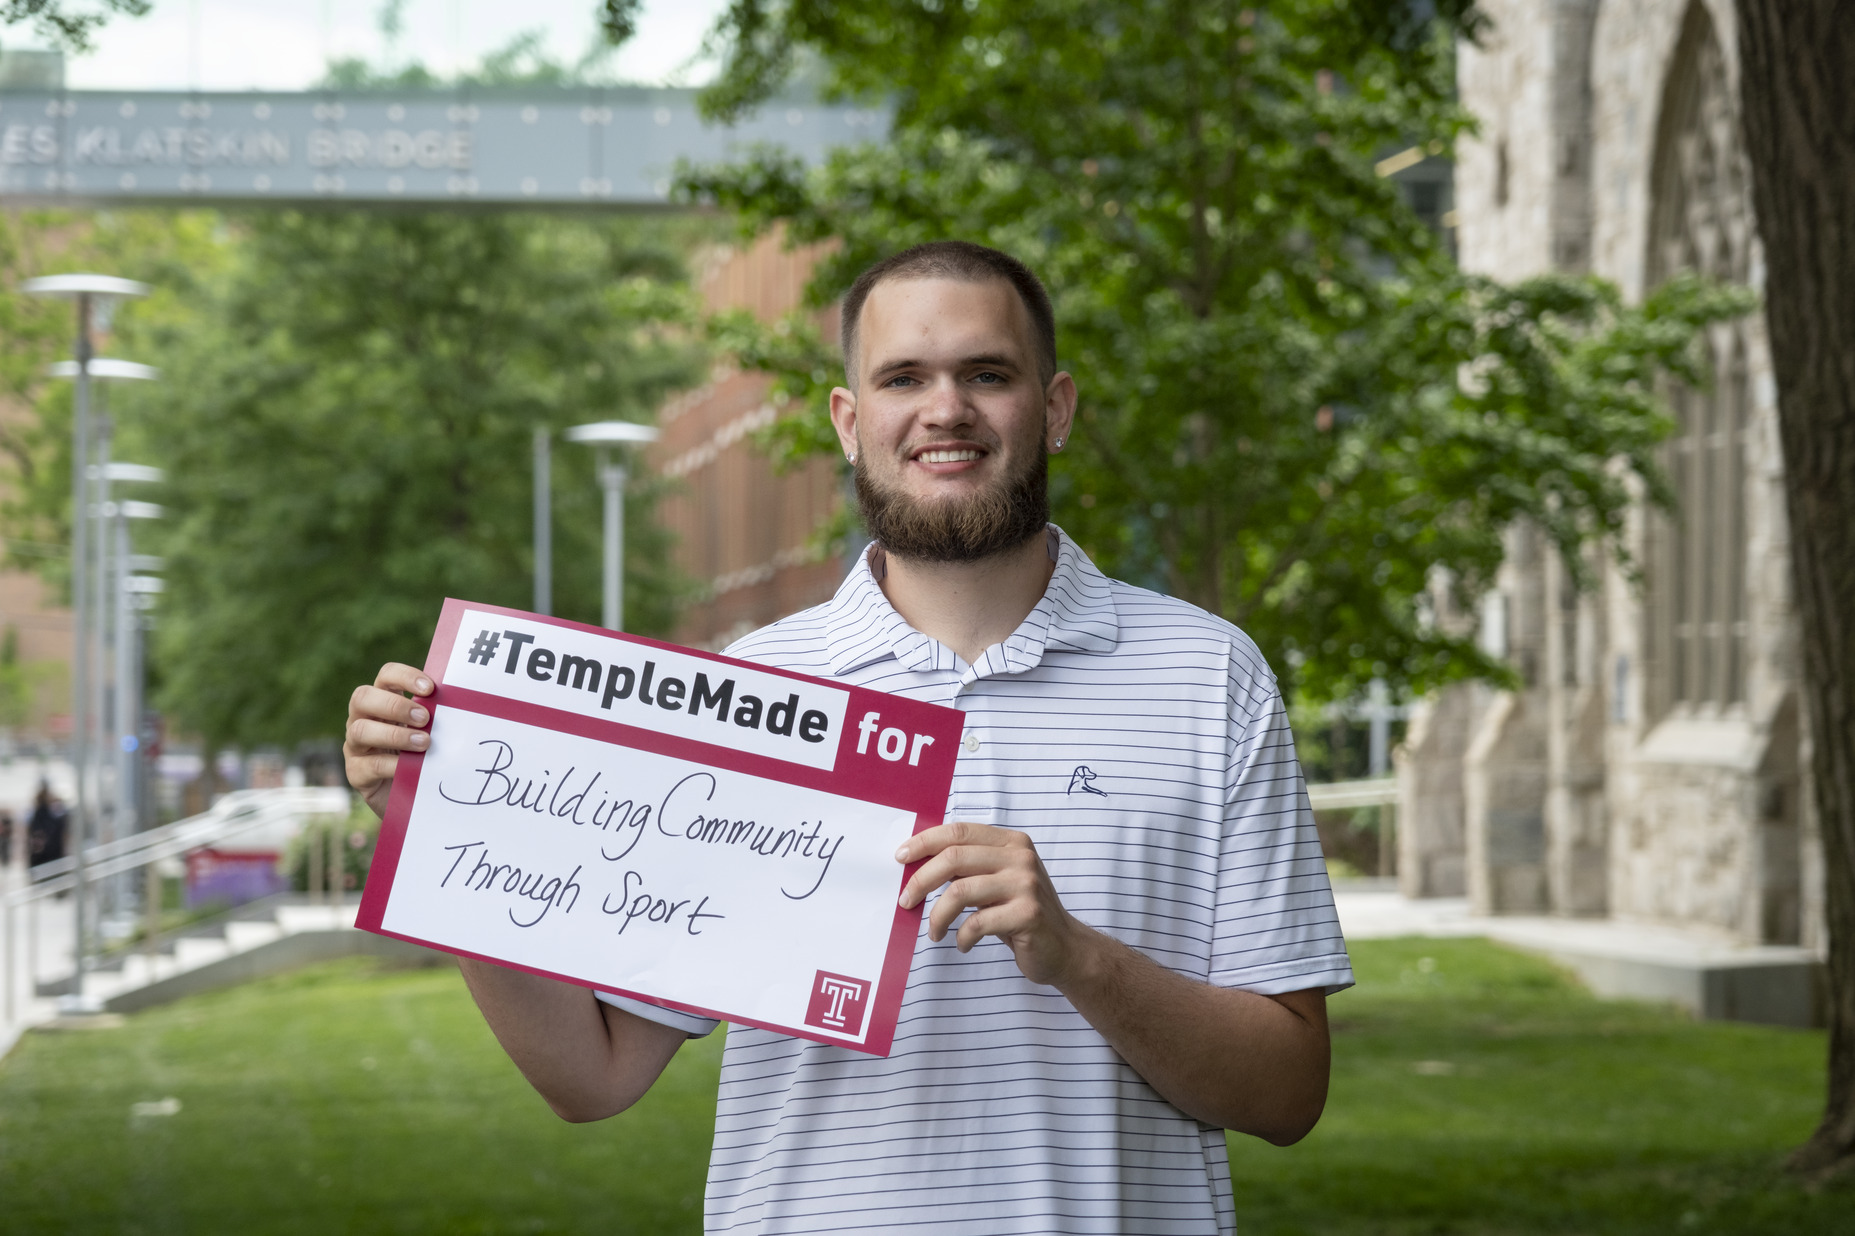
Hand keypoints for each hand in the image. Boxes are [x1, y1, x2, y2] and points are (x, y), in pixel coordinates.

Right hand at [343, 661, 432, 817]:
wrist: (411, 796)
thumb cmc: (423, 753)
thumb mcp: (429, 730)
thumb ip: (435, 715)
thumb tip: (463, 700)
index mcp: (383, 700)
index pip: (386, 676)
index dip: (405, 677)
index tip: (430, 688)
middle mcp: (363, 718)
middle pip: (363, 697)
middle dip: (395, 706)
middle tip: (424, 718)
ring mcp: (355, 745)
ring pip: (361, 730)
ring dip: (394, 735)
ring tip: (423, 742)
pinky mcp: (356, 772)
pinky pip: (370, 765)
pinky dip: (392, 765)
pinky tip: (411, 766)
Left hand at [896, 820, 1094, 987]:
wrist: (1066, 948)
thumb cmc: (1021, 913)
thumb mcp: (998, 880)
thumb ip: (970, 867)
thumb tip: (918, 863)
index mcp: (1011, 842)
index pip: (958, 831)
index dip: (924, 842)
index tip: (900, 858)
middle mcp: (1020, 857)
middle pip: (954, 857)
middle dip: (921, 880)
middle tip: (905, 901)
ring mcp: (1026, 885)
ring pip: (960, 892)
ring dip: (937, 916)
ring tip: (935, 932)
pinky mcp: (1027, 914)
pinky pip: (977, 923)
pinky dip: (961, 937)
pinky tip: (962, 944)